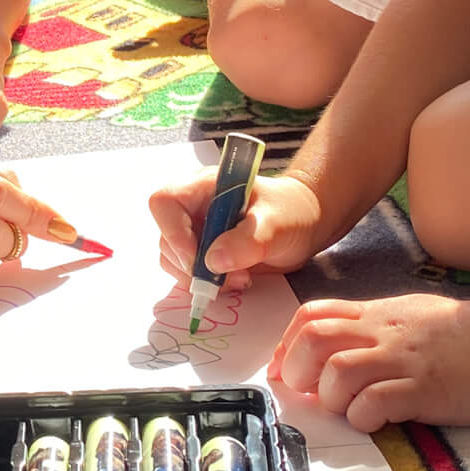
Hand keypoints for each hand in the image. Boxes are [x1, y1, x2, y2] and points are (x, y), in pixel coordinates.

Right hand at [151, 170, 323, 286]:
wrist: (304, 224)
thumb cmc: (292, 211)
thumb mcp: (277, 223)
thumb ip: (248, 240)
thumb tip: (214, 262)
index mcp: (203, 187)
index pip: (165, 203)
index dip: (174, 233)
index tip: (200, 259)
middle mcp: (192, 207)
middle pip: (167, 238)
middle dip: (193, 265)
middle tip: (228, 278)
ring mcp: (195, 230)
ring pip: (173, 259)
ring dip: (200, 278)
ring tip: (239, 278)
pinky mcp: (202, 252)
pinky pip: (187, 272)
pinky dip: (206, 283)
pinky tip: (235, 280)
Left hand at [268, 292, 469, 431]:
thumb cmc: (465, 334)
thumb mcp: (410, 316)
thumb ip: (373, 328)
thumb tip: (338, 350)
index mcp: (375, 315)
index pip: (311, 315)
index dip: (287, 344)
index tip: (286, 370)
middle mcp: (381, 333)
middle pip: (313, 340)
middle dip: (297, 370)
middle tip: (309, 395)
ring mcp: (402, 361)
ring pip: (337, 373)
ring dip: (331, 398)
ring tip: (349, 410)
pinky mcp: (424, 390)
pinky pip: (375, 402)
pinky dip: (364, 418)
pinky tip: (376, 422)